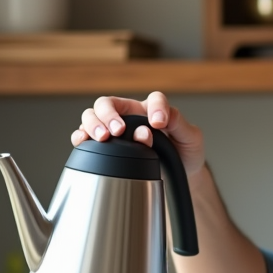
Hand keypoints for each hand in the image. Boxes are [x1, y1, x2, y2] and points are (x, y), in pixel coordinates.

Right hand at [71, 92, 205, 177]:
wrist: (179, 173)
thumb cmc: (184, 151)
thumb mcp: (191, 137)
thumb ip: (178, 124)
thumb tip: (158, 120)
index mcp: (154, 110)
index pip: (153, 99)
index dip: (155, 108)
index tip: (158, 124)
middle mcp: (131, 116)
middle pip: (108, 103)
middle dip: (109, 115)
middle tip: (118, 131)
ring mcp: (115, 130)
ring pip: (92, 116)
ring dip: (93, 125)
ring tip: (103, 138)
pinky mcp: (106, 146)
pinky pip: (85, 136)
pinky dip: (81, 137)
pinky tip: (84, 142)